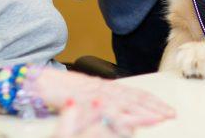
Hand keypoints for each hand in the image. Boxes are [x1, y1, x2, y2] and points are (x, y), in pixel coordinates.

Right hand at [38, 69, 174, 131]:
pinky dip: (118, 118)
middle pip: (133, 98)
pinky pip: (103, 111)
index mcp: (104, 86)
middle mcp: (102, 88)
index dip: (152, 101)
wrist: (34, 80)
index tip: (166, 109)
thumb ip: (101, 100)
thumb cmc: (57, 89)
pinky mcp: (82, 100)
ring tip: (158, 119)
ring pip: (123, 104)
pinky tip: (129, 125)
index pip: (134, 93)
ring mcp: (92, 93)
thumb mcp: (84, 94)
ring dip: (142, 112)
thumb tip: (119, 111)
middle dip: (153, 107)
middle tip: (170, 114)